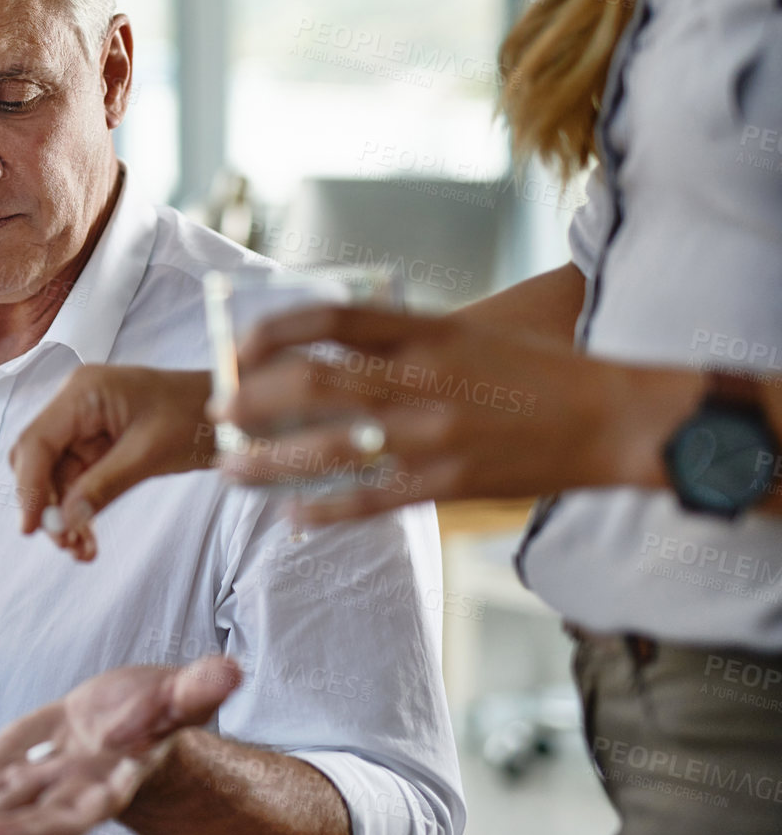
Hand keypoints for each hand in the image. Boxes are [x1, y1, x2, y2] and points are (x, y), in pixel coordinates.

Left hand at [0, 657, 240, 834]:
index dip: (30, 826)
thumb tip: (229, 671)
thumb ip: (198, 689)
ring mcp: (38, 784)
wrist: (140, 720)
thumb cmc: (163, 715)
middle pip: (18, 818)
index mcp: (108, 785)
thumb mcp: (183, 697)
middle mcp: (68, 794)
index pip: (68, 814)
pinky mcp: (17, 769)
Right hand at [9, 366, 215, 559]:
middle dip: (46, 505)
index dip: (28, 488)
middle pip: (37, 461)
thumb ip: (103, 485)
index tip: (31, 528)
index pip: (37, 442)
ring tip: (80, 550)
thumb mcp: (149, 453)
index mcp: (82, 393)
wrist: (227, 413)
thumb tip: (66, 520)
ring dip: (64, 516)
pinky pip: (77, 483)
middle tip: (64, 542)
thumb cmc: (195, 416)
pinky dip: (80, 511)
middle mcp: (75, 406)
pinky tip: (87, 539)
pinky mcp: (96, 445)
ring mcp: (84, 426)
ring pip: (55, 479)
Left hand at [220, 305, 693, 524]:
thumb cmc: (541, 373)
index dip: (276, 331)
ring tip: (231, 470)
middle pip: (313, 385)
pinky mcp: (449, 484)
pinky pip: (370, 499)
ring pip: (329, 448)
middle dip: (254, 401)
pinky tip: (289, 515)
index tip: (239, 347)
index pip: (332, 319)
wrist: (613, 419)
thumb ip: (409, 339)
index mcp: (429, 332)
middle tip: (219, 412)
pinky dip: (323, 508)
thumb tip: (340, 344)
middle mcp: (423, 379)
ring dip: (269, 461)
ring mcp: (434, 435)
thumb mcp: (473, 335)